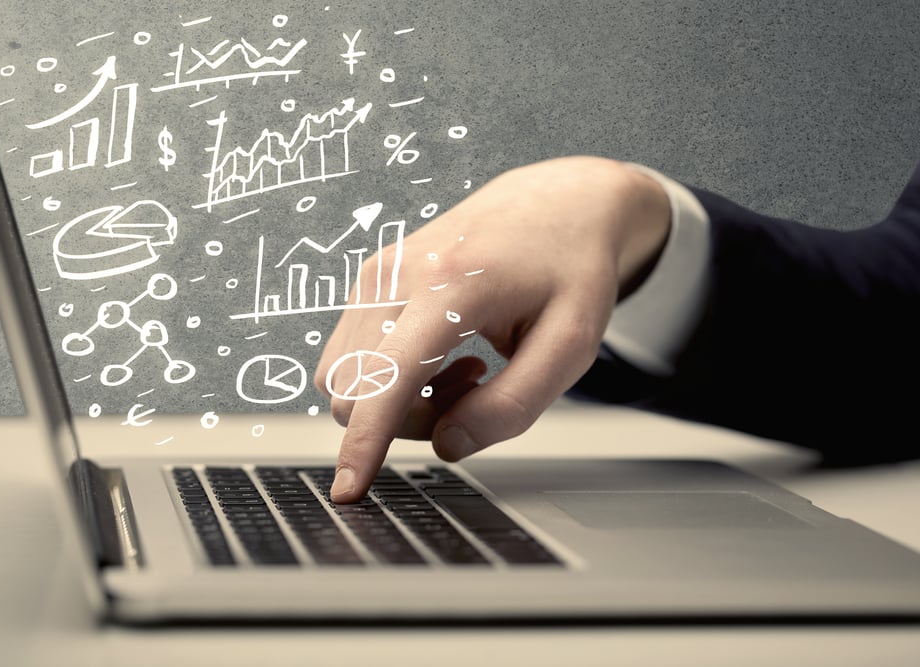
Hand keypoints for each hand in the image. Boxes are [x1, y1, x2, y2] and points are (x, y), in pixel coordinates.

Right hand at [315, 156, 670, 501]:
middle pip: (359, 391)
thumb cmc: (570, 270)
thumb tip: (448, 446)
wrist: (555, 203)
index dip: (364, 444)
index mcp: (450, 285)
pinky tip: (443, 353)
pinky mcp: (370, 279)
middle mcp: (397, 274)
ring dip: (401, 400)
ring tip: (466, 368)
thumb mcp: (570, 345)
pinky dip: (391, 376)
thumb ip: (512, 406)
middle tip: (475, 390)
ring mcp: (376, 272)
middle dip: (408, 420)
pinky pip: (354, 355)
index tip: (348, 491)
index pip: (387, 378)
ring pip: (350, 378)